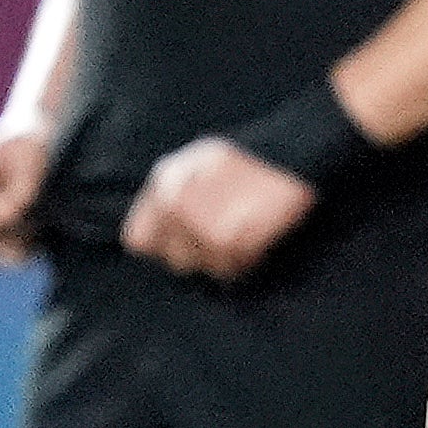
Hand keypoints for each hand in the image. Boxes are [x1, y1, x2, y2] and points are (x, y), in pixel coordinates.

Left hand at [119, 136, 317, 280]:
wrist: (289, 158)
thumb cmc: (245, 157)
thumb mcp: (194, 161)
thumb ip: (169, 190)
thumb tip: (157, 224)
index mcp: (164, 188)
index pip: (139, 241)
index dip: (161, 243)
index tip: (179, 241)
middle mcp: (177, 211)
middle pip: (176, 260)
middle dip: (195, 253)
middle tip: (218, 238)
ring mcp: (204, 229)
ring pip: (205, 268)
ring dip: (223, 259)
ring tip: (240, 237)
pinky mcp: (234, 244)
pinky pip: (233, 270)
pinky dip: (245, 261)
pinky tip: (254, 241)